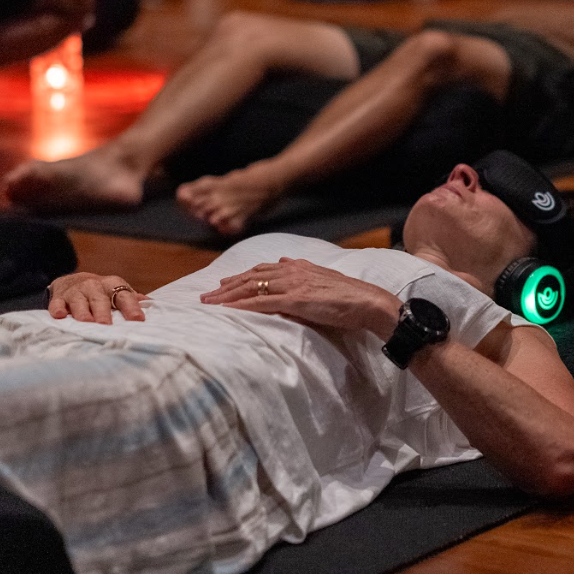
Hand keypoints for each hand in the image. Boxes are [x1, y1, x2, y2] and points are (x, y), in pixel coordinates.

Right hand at [47, 272, 145, 323]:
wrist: (72, 281)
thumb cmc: (101, 292)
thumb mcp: (116, 292)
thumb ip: (132, 299)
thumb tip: (152, 304)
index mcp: (112, 285)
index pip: (124, 295)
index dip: (131, 308)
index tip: (138, 320)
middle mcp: (94, 286)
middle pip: (100, 299)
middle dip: (103, 312)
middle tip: (106, 325)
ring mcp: (76, 292)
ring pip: (79, 301)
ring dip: (82, 312)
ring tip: (86, 322)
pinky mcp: (59, 297)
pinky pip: (57, 303)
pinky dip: (57, 309)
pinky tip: (59, 316)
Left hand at [200, 257, 401, 336]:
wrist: (368, 302)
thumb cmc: (349, 296)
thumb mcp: (322, 278)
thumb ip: (301, 272)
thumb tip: (283, 262)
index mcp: (298, 267)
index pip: (261, 269)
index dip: (239, 277)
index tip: (222, 284)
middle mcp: (291, 271)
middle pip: (250, 277)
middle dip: (226, 286)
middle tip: (206, 296)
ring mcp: (292, 285)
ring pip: (251, 288)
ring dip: (227, 296)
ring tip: (210, 303)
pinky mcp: (295, 300)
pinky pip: (262, 302)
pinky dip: (242, 306)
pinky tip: (229, 310)